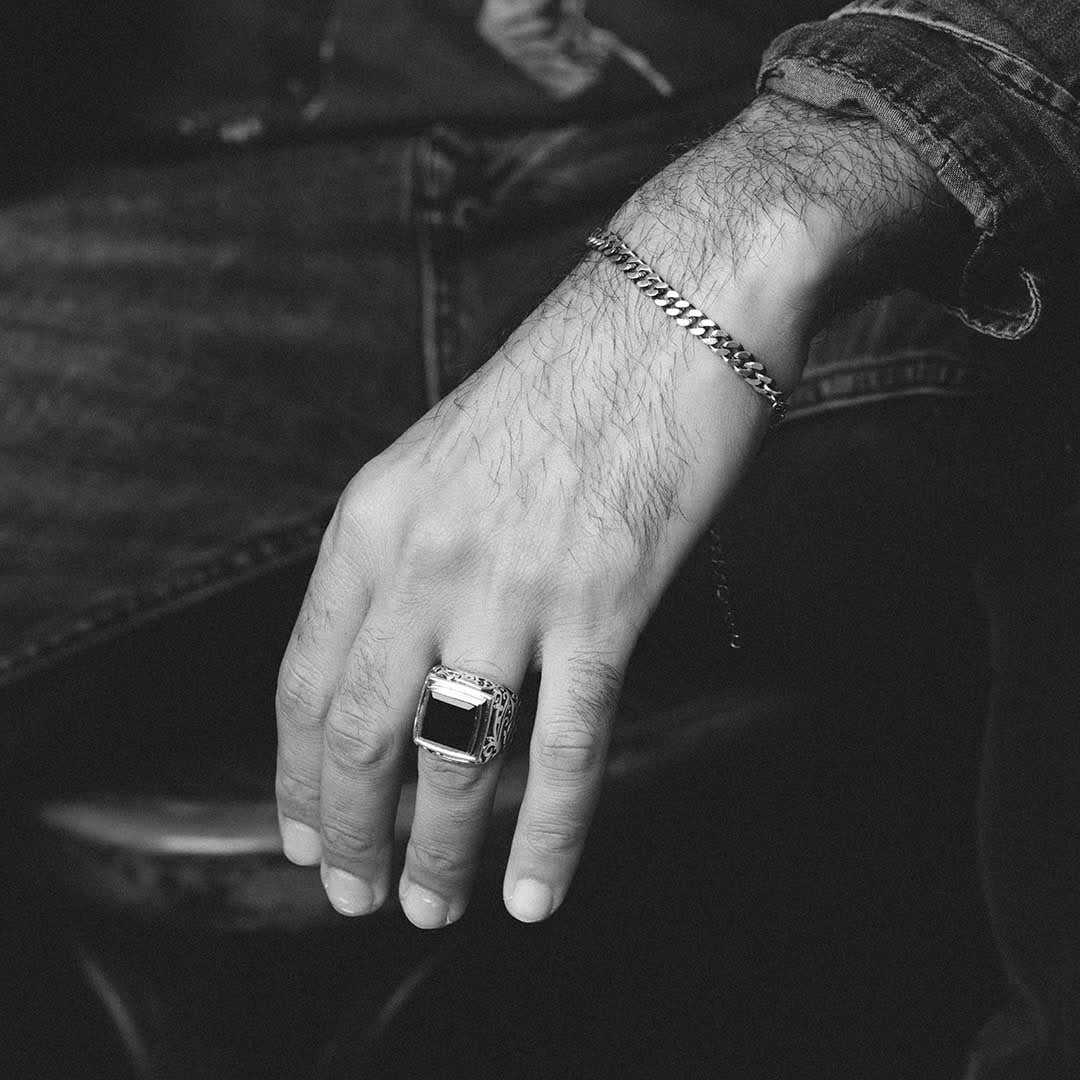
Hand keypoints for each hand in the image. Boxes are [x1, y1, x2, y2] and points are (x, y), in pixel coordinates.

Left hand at [275, 94, 954, 925]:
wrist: (670, 307)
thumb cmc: (565, 380)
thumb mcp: (443, 455)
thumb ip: (409, 554)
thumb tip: (400, 656)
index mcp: (374, 518)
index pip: (303, 677)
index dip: (295, 774)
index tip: (302, 833)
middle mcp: (427, 558)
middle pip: (360, 732)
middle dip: (351, 832)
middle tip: (355, 896)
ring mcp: (514, 585)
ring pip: (455, 758)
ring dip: (439, 852)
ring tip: (433, 907)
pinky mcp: (604, 603)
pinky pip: (566, 751)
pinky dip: (549, 838)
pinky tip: (533, 893)